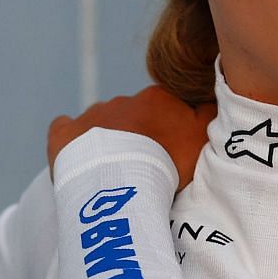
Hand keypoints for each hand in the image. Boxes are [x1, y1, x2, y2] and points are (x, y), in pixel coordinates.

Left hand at [48, 88, 215, 189]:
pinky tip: (76, 156)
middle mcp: (122, 101)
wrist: (119, 180)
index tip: (170, 153)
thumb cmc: (167, 162)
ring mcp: (91, 116)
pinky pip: (65, 128)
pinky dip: (70, 139)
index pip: (166, 108)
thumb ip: (210, 115)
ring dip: (106, 142)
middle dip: (137, 137)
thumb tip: (213, 98)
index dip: (169, 130)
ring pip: (101, 124)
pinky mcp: (64, 133)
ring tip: (112, 172)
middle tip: (141, 167)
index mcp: (156, 99)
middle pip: (134, 117)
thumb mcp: (202, 138)